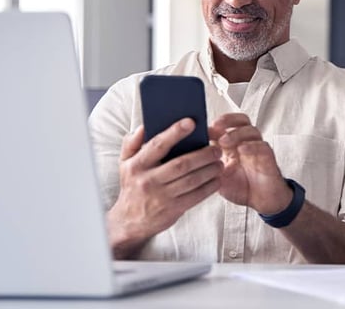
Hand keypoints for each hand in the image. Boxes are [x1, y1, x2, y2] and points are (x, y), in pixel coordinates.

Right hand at [107, 118, 222, 258]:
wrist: (129, 221)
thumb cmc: (132, 186)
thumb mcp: (125, 163)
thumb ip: (132, 143)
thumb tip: (144, 126)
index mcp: (137, 165)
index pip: (158, 145)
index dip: (175, 132)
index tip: (191, 123)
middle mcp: (148, 180)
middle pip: (182, 164)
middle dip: (203, 155)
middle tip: (216, 149)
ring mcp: (161, 197)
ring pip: (192, 180)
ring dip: (210, 170)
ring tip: (219, 163)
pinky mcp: (172, 210)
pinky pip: (196, 196)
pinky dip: (209, 187)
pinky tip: (217, 179)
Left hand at [209, 113, 292, 214]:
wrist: (262, 202)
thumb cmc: (242, 188)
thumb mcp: (218, 177)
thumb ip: (208, 165)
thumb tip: (190, 157)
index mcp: (233, 145)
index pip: (226, 126)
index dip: (214, 125)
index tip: (202, 129)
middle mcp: (246, 143)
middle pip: (241, 120)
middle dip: (228, 120)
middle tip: (216, 126)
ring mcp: (257, 149)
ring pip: (251, 131)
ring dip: (236, 133)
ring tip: (224, 141)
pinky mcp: (268, 157)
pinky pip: (262, 146)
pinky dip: (251, 146)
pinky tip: (242, 150)